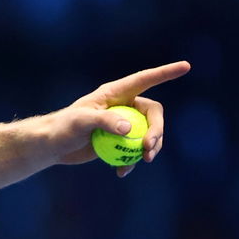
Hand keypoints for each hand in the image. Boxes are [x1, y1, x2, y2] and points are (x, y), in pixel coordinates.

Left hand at [43, 61, 191, 176]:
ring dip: (150, 148)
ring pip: (148, 133)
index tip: (186, 66)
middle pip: (153, 114)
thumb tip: (129, 129)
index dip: (165, 73)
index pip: (145, 80)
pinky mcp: (118, 141)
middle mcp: (123, 106)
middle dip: (157, 131)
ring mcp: (123, 124)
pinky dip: (132, 161)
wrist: (53, 145)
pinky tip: (121, 172)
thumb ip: (105, 121)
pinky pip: (135, 150)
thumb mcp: (81, 122)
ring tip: (141, 161)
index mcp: (116, 93)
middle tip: (148, 148)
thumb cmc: (63, 127)